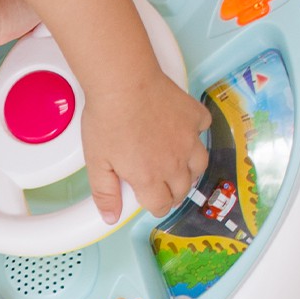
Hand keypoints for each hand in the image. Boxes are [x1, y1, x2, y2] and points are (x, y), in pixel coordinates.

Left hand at [81, 70, 210, 222]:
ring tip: (176, 164)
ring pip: (199, 165)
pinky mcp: (194, 116)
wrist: (124, 81)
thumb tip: (110, 217)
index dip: (153, 205)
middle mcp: (174, 162)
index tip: (148, 198)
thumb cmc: (107, 117)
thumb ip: (105, 192)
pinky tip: (182, 128)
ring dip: (189, 169)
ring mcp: (188, 139)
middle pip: (182, 189)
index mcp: (149, 177)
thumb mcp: (96, 160)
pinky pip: (203, 129)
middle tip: (160, 183)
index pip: (160, 205)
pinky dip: (196, 131)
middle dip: (172, 191)